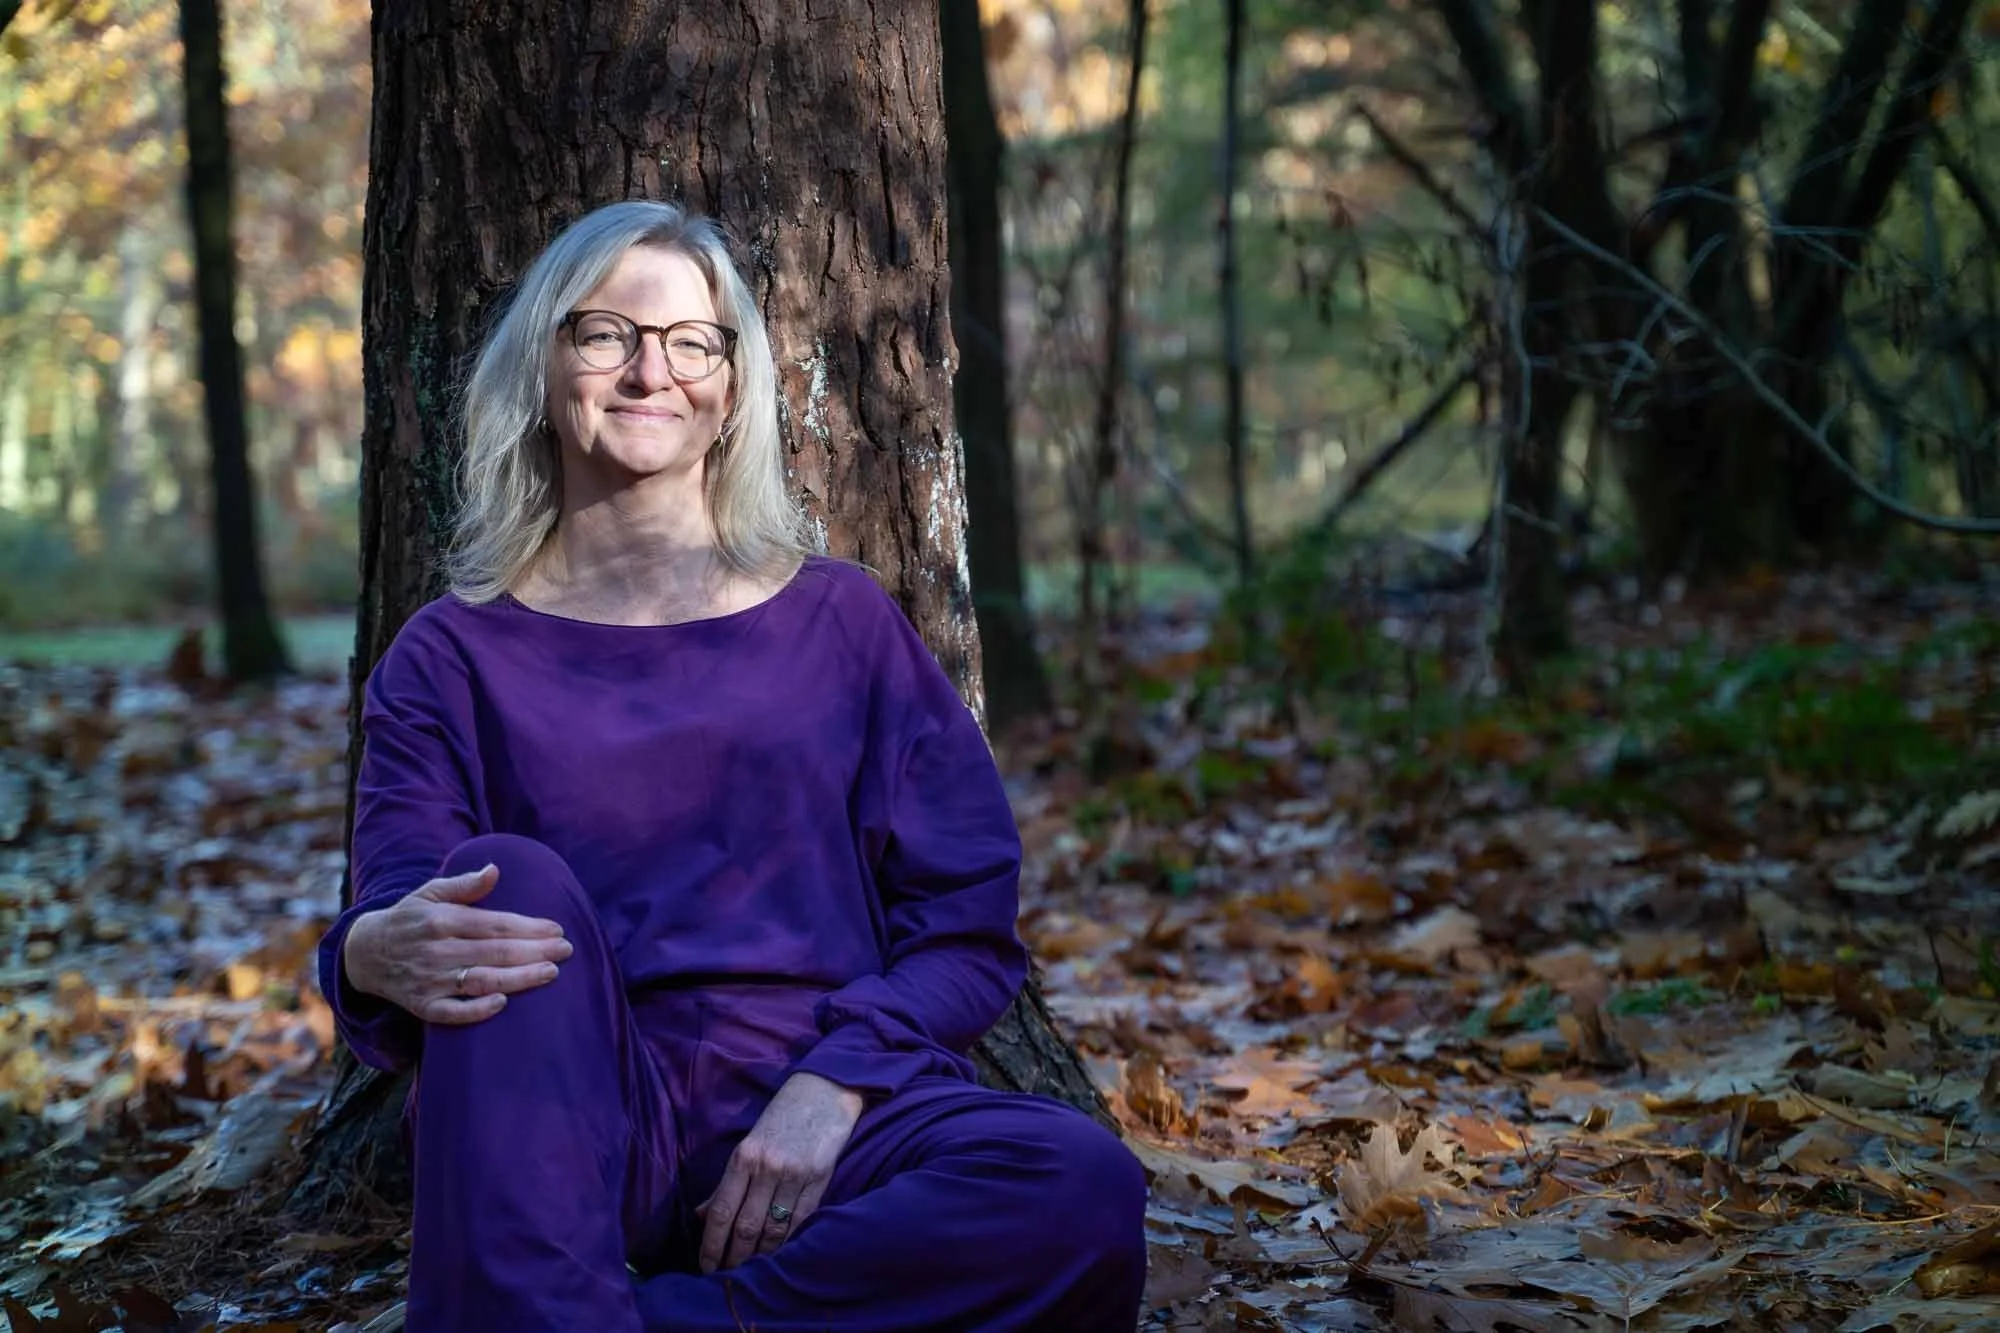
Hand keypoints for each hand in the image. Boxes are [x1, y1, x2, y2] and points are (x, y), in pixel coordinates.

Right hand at [340, 864, 572, 1024]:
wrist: (364, 953)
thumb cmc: (409, 919)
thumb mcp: (430, 893)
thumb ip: (464, 885)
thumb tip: (494, 870)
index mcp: (442, 920)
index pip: (494, 924)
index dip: (528, 927)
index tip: (557, 929)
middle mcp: (437, 950)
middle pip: (494, 952)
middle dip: (534, 951)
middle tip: (567, 951)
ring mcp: (430, 980)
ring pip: (481, 981)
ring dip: (518, 979)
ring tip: (551, 973)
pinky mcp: (422, 1006)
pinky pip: (452, 1013)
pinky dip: (476, 1010)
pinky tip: (503, 1003)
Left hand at [697, 1072, 864, 1271]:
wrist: (824, 1091)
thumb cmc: (781, 1118)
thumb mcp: (748, 1144)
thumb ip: (727, 1182)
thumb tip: (703, 1216)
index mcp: (744, 1157)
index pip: (721, 1212)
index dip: (711, 1245)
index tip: (705, 1268)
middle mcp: (767, 1167)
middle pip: (745, 1226)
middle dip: (733, 1259)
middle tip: (725, 1280)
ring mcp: (795, 1174)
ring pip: (773, 1229)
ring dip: (760, 1257)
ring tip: (750, 1275)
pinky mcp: (819, 1179)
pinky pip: (800, 1221)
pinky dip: (788, 1243)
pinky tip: (779, 1257)